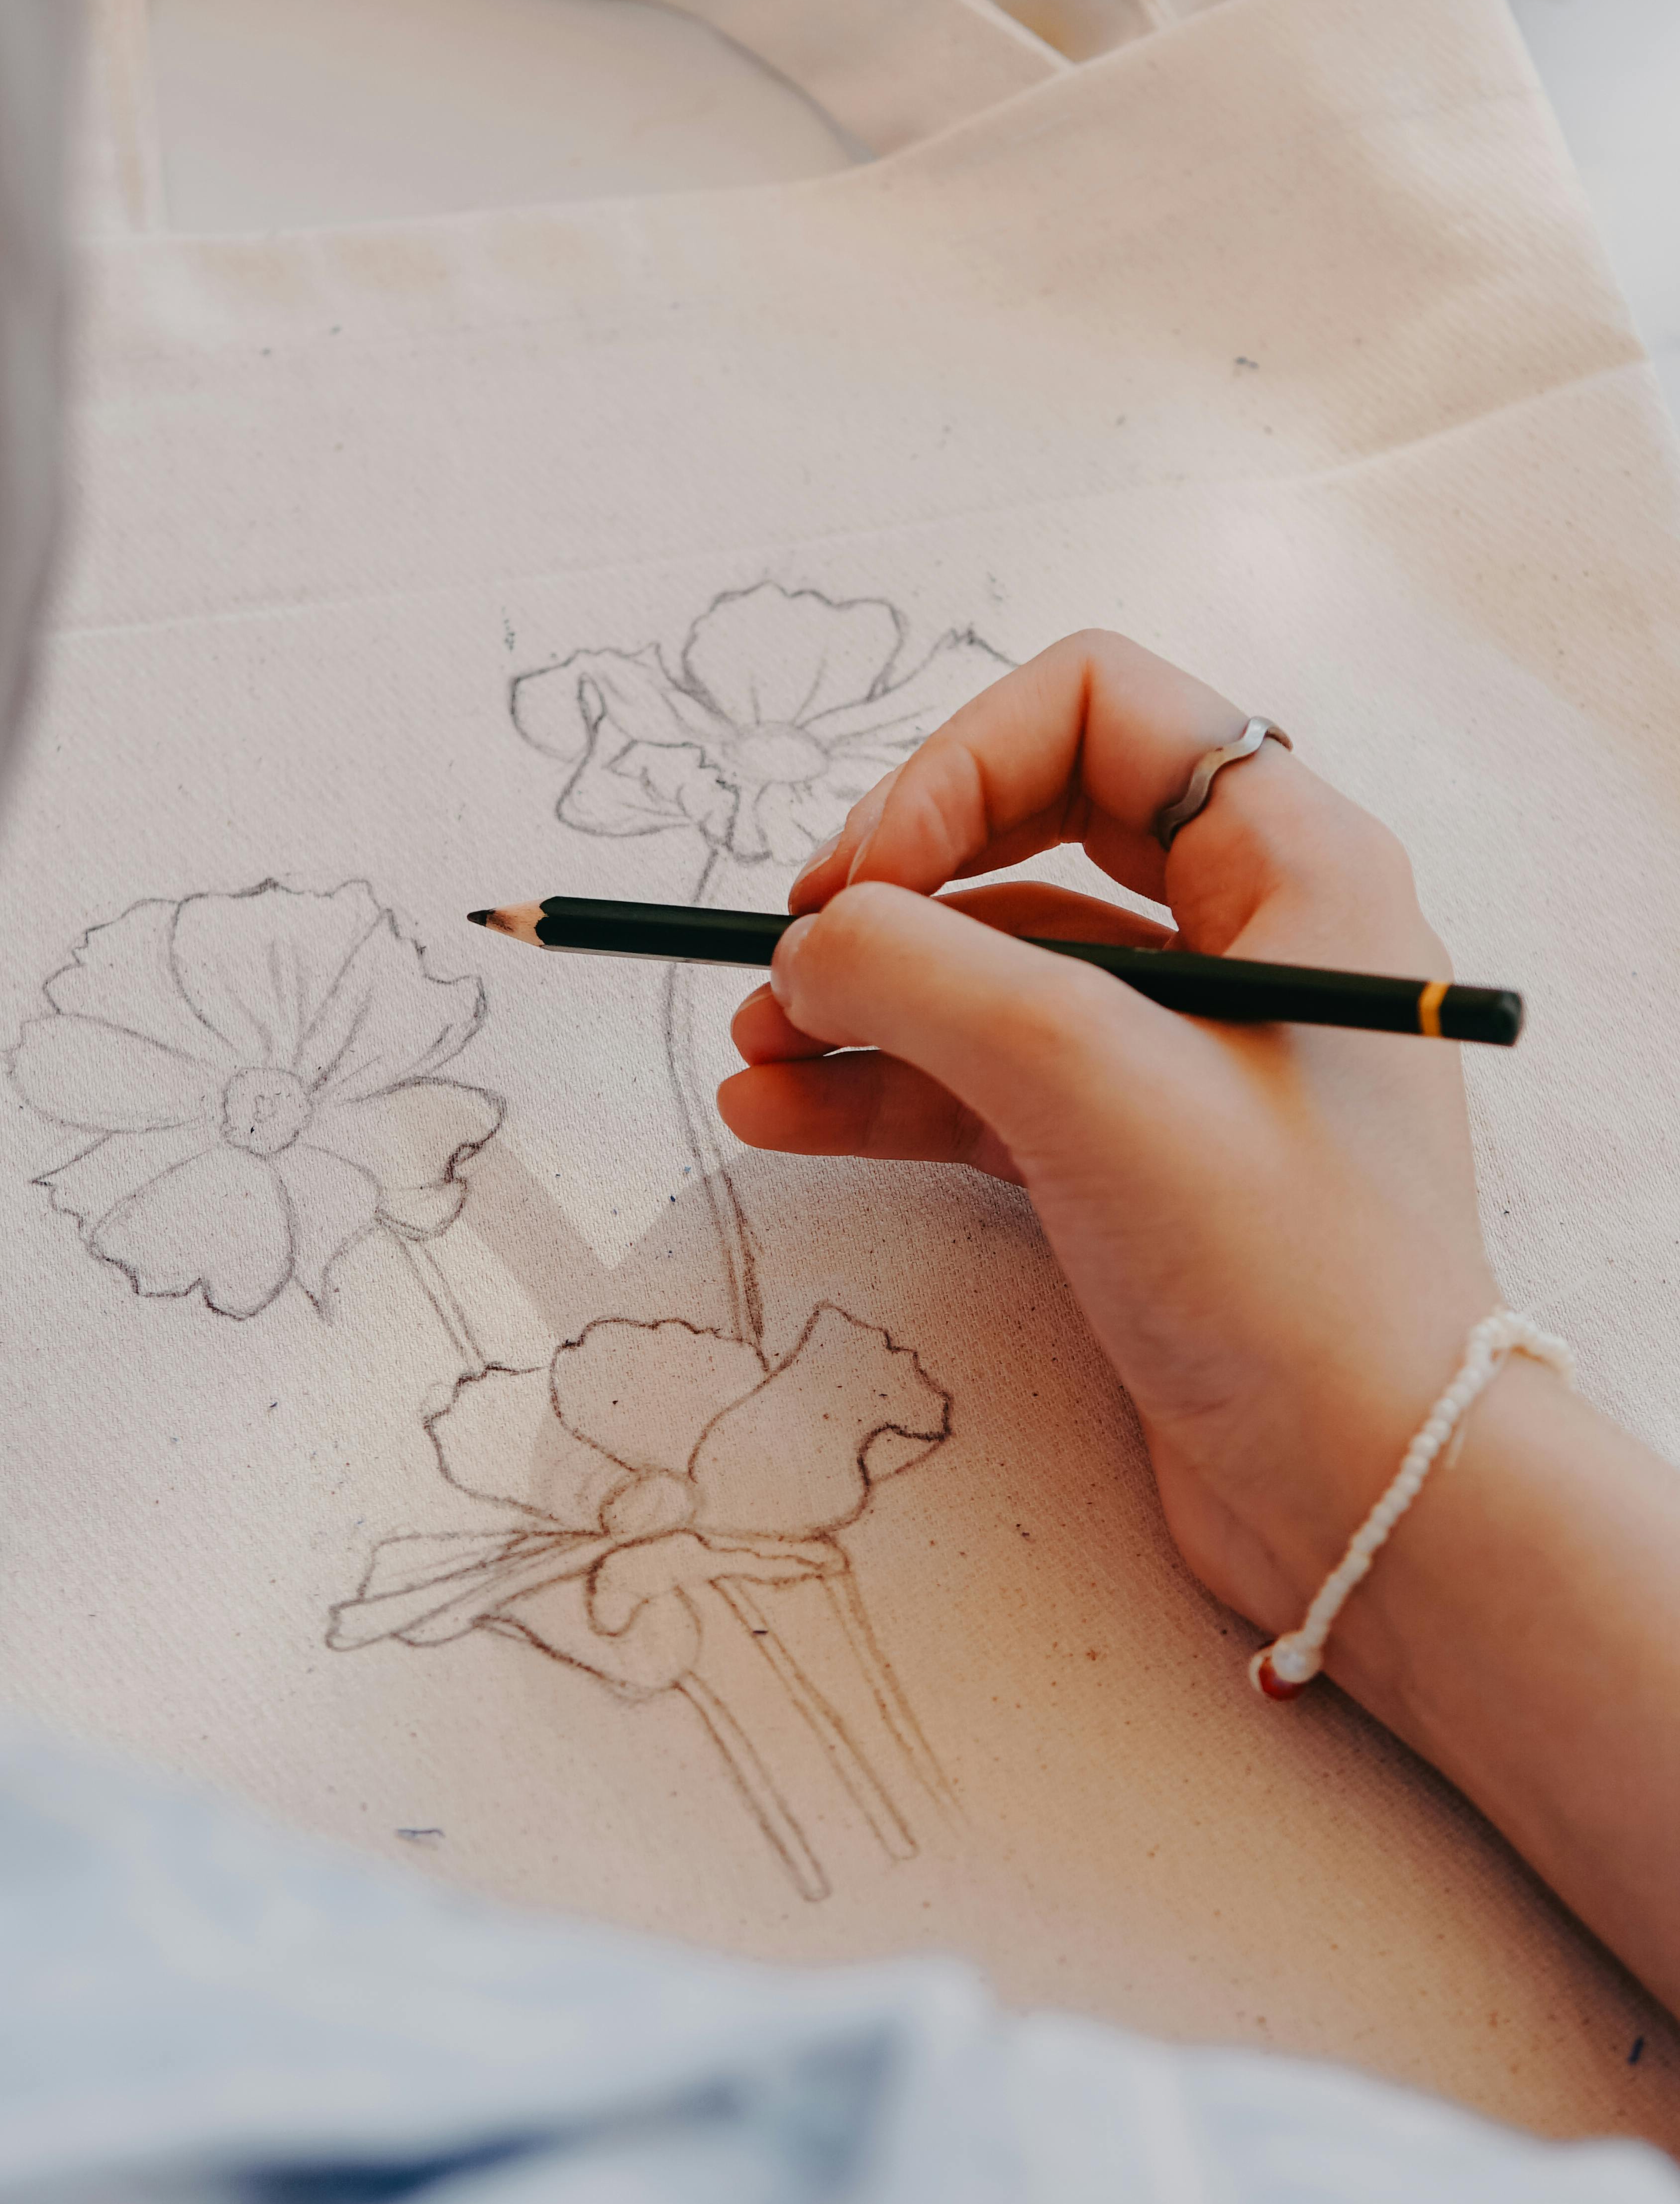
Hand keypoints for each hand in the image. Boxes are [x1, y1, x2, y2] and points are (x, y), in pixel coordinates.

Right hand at [718, 630, 1496, 1635]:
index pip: (1095, 709)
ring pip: (997, 968)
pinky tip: (782, 1115)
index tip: (860, 879)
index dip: (955, 767)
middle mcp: (1253, 931)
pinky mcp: (1140, 1156)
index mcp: (1292, 861)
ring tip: (754, 1051)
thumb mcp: (1083, 1076)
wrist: (1372, 1494)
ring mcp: (1193, 1051)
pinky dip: (886, 1088)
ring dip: (866, 995)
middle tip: (791, 949)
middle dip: (895, 883)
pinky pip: (990, 1079)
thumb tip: (808, 940)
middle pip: (1032, 827)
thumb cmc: (1285, 1269)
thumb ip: (920, 972)